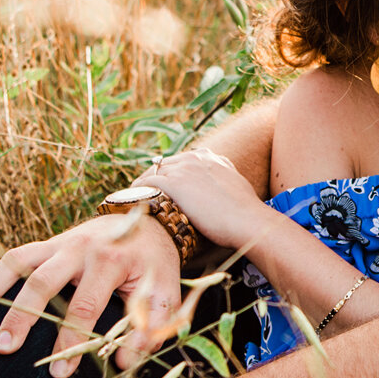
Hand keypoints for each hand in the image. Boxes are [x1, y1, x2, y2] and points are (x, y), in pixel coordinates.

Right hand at [0, 211, 181, 377]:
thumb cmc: (155, 263)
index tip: (61, 371)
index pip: (86, 306)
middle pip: (43, 283)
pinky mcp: (49, 244)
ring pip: (19, 263)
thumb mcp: (165, 291)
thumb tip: (124, 363)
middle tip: (5, 350)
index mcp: (112, 261)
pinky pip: (15, 258)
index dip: (71, 340)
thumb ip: (151, 327)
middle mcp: (81, 249)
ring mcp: (61, 243)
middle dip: (22, 318)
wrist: (150, 219)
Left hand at [133, 147, 268, 250]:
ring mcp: (184, 169)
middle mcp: (195, 158)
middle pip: (163, 165)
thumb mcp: (235, 186)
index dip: (168, 174)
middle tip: (142, 194)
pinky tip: (130, 203)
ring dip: (141, 186)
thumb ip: (223, 182)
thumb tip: (219, 193)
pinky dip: (137, 192)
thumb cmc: (245, 212)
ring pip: (152, 173)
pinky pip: (147, 184)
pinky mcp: (175, 183)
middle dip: (152, 179)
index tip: (161, 186)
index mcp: (210, 157)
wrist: (248, 220)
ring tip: (132, 199)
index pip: (179, 161)